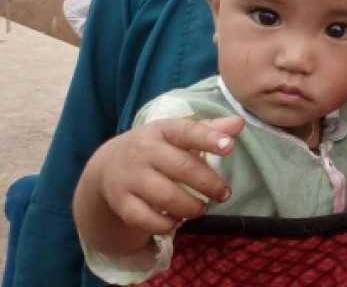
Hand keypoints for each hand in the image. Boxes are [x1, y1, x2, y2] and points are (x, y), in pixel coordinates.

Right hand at [74, 115, 243, 255]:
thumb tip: (239, 123)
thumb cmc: (156, 147)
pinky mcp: (120, 202)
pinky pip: (145, 220)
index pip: (188, 131)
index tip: (230, 147)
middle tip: (224, 193)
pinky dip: (165, 225)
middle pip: (182, 168)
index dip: (209, 139)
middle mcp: (144, 151)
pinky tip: (177, 221)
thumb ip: (209, 129)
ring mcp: (130, 177)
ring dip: (191, 207)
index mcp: (162, 130)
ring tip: (202, 208)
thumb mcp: (177, 133)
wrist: (107, 166)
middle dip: (209, 183)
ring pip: (165, 197)